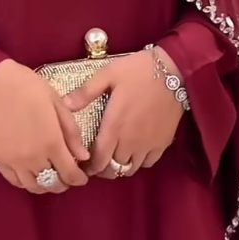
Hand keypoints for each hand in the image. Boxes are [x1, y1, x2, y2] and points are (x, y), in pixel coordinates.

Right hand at [0, 59, 89, 193]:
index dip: (78, 179)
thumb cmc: (27, 86)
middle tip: (67, 176)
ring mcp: (13, 161)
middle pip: (52, 184)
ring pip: (33, 186)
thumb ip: (71, 132)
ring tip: (49, 175)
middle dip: (63, 183)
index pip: (69, 174)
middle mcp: (33, 158)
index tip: (82, 177)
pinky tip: (30, 173)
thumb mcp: (56, 103)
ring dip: (44, 185)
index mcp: (51, 142)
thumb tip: (83, 156)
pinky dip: (26, 182)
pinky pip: (14, 181)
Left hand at [64, 49, 184, 178]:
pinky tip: (134, 152)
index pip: (99, 160)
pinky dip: (139, 162)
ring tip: (115, 157)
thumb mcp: (108, 74)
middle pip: (114, 169)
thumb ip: (86, 92)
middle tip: (97, 162)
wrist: (173, 70)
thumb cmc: (137, 71)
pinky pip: (148, 163)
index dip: (90, 168)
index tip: (84, 165)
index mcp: (114, 126)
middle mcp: (130, 141)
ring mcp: (148, 144)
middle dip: (103, 169)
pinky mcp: (163, 143)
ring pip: (131, 169)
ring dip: (120, 167)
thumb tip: (65, 106)